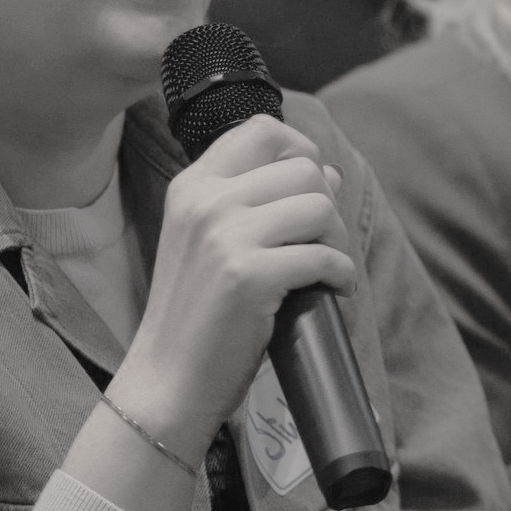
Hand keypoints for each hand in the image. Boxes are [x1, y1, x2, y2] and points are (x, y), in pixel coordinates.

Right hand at [110, 117, 355, 456]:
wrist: (168, 381)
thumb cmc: (196, 316)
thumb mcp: (210, 244)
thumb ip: (257, 202)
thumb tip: (329, 172)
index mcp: (191, 186)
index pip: (261, 130)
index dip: (301, 149)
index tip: (312, 187)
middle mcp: (205, 201)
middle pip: (303, 168)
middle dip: (327, 205)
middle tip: (322, 244)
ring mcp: (225, 237)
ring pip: (320, 206)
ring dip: (338, 240)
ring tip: (328, 270)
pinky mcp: (250, 276)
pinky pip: (325, 256)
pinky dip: (342, 274)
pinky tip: (332, 292)